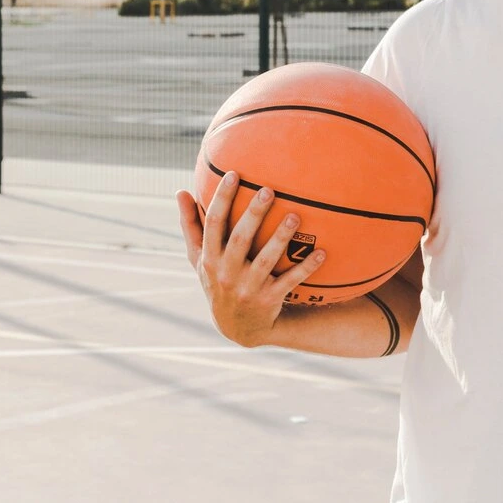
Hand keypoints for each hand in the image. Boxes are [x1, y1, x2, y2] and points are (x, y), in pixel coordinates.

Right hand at [176, 170, 326, 347]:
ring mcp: (248, 288)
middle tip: (268, 190)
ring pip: (266, 260)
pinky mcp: (269, 300)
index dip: (222, 199)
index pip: (213, 224)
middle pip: (240, 239)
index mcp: (209, 258)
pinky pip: (290, 282)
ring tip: (295, 216)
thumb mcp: (198, 258)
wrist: (236, 327)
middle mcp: (226, 273)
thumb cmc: (217, 281)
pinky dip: (306, 268)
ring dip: (281, 238)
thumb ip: (191, 226)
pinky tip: (322, 253)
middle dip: (254, 214)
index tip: (233, 174)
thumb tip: (179, 191)